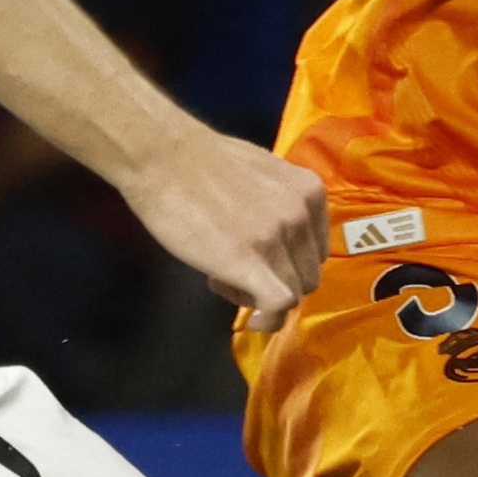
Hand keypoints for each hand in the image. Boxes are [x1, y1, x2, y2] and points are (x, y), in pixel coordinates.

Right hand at [123, 132, 327, 324]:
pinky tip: (254, 320)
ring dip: (262, 295)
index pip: (315, 248)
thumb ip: (279, 205)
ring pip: (294, 292)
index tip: (256, 256)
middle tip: (233, 269)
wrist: (162, 156)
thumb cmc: (200, 161)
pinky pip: (279, 304)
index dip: (286, 261)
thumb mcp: (262, 174)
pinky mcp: (252, 260)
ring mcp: (279, 237)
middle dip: (275, 280)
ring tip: (223, 276)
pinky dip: (270, 320)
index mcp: (309, 191)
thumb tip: (275, 239)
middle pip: (307, 273)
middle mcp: (302, 213)